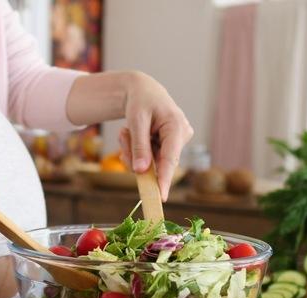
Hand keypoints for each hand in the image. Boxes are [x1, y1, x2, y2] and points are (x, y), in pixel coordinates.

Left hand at [117, 71, 192, 200]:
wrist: (143, 92)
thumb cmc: (141, 101)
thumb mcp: (136, 121)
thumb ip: (139, 146)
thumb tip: (140, 171)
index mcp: (177, 127)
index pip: (170, 159)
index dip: (165, 179)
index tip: (161, 197)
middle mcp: (181, 136)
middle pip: (157, 162)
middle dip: (136, 155)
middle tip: (124, 137)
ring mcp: (176, 142)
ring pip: (150, 162)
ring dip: (133, 150)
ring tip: (128, 131)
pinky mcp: (169, 146)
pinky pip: (149, 158)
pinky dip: (137, 149)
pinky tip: (134, 135)